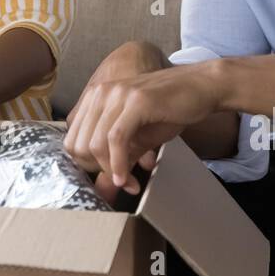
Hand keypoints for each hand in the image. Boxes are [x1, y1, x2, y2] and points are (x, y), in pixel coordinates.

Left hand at [64, 40, 218, 193]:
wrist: (202, 87)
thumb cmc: (171, 110)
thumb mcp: (139, 137)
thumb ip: (120, 156)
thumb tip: (105, 188)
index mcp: (95, 97)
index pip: (72, 140)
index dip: (86, 166)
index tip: (107, 179)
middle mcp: (100, 92)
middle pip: (79, 145)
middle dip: (97, 171)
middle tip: (120, 183)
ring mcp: (117, 94)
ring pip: (96, 144)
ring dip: (110, 171)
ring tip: (128, 183)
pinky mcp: (135, 101)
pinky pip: (116, 139)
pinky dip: (119, 164)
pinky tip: (127, 179)